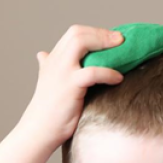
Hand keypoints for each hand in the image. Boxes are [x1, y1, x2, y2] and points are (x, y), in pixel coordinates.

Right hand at [17, 25, 124, 148]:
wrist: (39, 130)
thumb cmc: (48, 111)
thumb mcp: (46, 82)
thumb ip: (47, 66)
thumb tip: (42, 54)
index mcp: (52, 59)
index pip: (74, 34)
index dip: (94, 32)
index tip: (111, 39)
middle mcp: (55, 61)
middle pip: (78, 33)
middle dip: (101, 33)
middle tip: (120, 39)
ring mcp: (61, 71)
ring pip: (81, 42)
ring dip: (104, 43)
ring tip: (122, 49)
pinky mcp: (70, 86)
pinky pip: (92, 72)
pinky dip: (108, 72)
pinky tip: (118, 78)